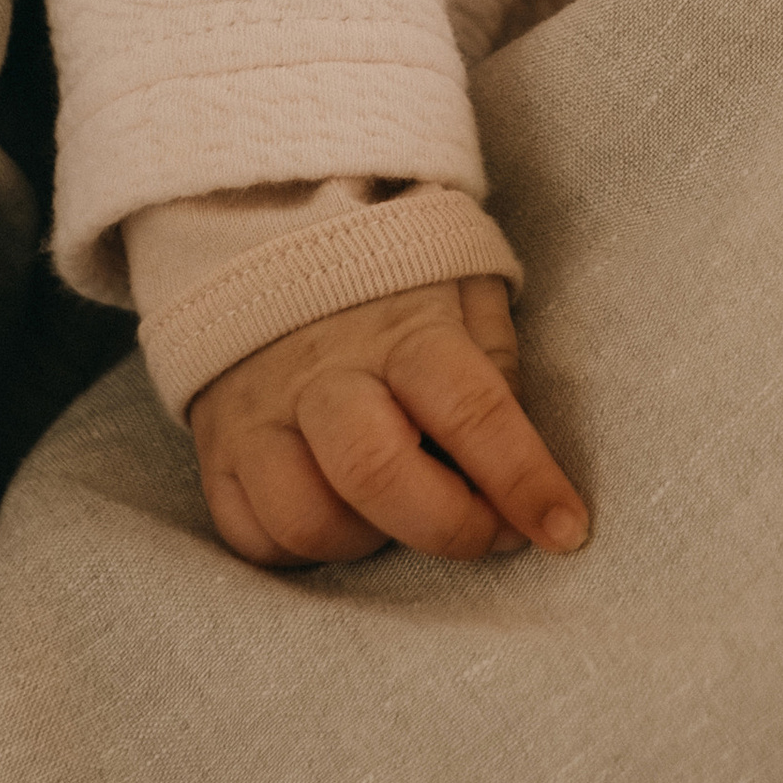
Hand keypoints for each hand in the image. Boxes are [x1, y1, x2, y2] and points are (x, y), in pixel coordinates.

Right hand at [189, 277, 590, 570]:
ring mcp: (260, 412)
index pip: (471, 408)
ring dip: (366, 541)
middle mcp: (325, 372)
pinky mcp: (216, 449)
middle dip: (446, 526)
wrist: (267, 234)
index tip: (567, 529)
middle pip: (375, 471)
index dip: (523, 479)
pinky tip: (339, 515)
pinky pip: (250, 535)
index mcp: (404, 327)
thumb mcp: (463, 290)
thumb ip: (495, 365)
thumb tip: (523, 461)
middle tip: (489, 534)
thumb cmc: (392, 282)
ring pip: (304, 518)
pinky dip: (300, 549)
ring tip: (398, 512)